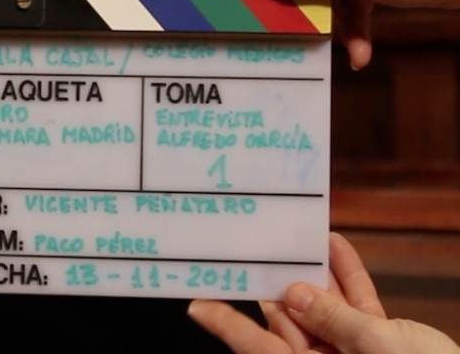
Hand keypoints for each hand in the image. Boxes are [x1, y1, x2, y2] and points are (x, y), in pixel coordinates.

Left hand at [189, 233, 459, 353]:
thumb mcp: (375, 348)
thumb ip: (334, 319)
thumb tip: (294, 295)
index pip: (257, 347)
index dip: (226, 324)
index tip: (196, 303)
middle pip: (288, 324)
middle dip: (273, 286)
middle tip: (249, 248)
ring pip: (324, 311)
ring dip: (313, 274)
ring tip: (292, 236)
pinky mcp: (384, 344)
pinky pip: (359, 309)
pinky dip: (349, 278)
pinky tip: (336, 246)